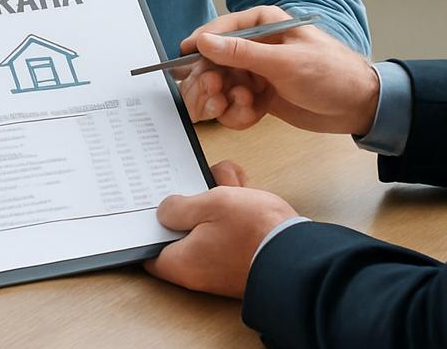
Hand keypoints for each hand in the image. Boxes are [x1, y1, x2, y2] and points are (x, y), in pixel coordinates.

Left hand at [144, 183, 297, 297]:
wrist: (301, 255)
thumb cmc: (255, 233)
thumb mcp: (210, 205)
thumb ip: (180, 207)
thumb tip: (164, 211)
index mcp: (183, 261)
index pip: (150, 248)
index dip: (146, 226)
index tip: (147, 203)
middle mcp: (200, 268)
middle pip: (181, 229)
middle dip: (190, 199)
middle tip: (195, 177)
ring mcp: (221, 263)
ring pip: (207, 223)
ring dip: (216, 195)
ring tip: (228, 177)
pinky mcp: (241, 255)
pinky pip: (227, 228)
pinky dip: (233, 205)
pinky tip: (241, 184)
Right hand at [177, 6, 379, 134]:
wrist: (359, 107)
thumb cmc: (330, 74)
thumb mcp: (284, 62)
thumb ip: (242, 53)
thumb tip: (204, 41)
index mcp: (263, 24)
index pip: (220, 29)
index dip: (199, 43)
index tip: (182, 58)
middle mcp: (256, 46)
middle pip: (215, 60)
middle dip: (212, 79)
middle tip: (216, 93)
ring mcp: (257, 72)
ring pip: (222, 85)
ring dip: (226, 100)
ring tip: (243, 106)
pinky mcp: (260, 96)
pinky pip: (234, 104)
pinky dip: (238, 113)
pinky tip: (253, 115)